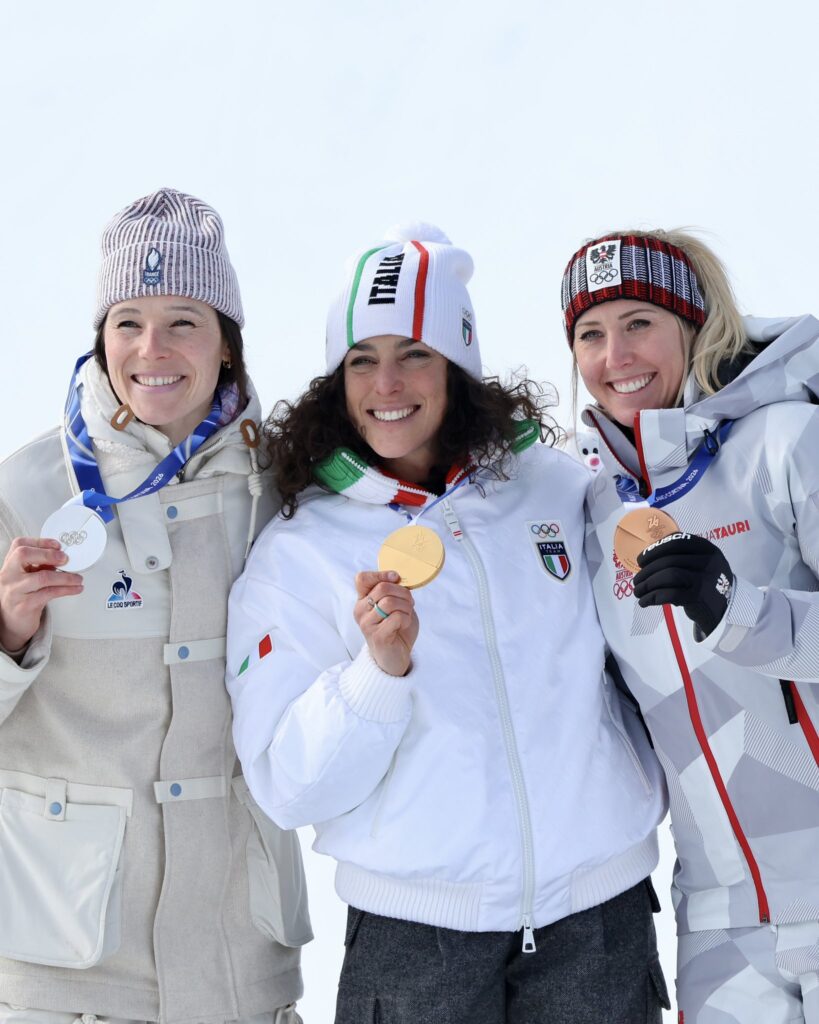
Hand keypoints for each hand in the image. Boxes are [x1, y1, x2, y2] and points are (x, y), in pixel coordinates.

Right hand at [0, 537, 83, 651]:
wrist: (11, 623)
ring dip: (65, 577)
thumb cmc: (21, 596)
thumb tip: (62, 557)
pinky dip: (66, 590)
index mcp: (10, 565)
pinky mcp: (24, 606)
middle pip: (23, 555)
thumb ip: (40, 566)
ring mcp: (15, 590)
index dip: (40, 541)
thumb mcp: (27, 577)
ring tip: (78, 578)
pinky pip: (49, 593)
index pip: (19, 545)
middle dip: (49, 554)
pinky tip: (75, 589)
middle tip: (67, 559)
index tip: (58, 545)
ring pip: (42, 577)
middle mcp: (9, 575)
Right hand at [354, 570, 418, 676]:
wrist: (395, 658)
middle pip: (382, 588)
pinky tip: (404, 626)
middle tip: (409, 604)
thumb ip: (393, 592)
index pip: (362, 578)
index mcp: (363, 601)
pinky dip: (406, 619)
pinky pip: (396, 617)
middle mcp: (360, 611)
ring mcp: (367, 624)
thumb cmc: (396, 629)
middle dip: (403, 593)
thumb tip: (397, 577)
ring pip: (390, 602)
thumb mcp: (395, 605)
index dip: (381, 574)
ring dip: (406, 607)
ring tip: (406, 615)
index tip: (396, 578)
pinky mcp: (377, 636)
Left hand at [633, 533, 733, 636]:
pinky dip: (652, 597)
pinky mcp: (699, 597)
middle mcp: (709, 561)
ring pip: (668, 575)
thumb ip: (680, 556)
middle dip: (647, 571)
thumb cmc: (704, 583)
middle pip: (669, 560)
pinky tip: (644, 601)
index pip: (676, 542)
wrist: (723, 609)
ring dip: (647, 584)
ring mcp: (705, 579)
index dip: (654, 550)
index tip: (640, 560)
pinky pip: (669, 594)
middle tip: (637, 580)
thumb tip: (645, 558)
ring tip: (638, 591)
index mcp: (707, 548)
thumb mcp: (700, 563)